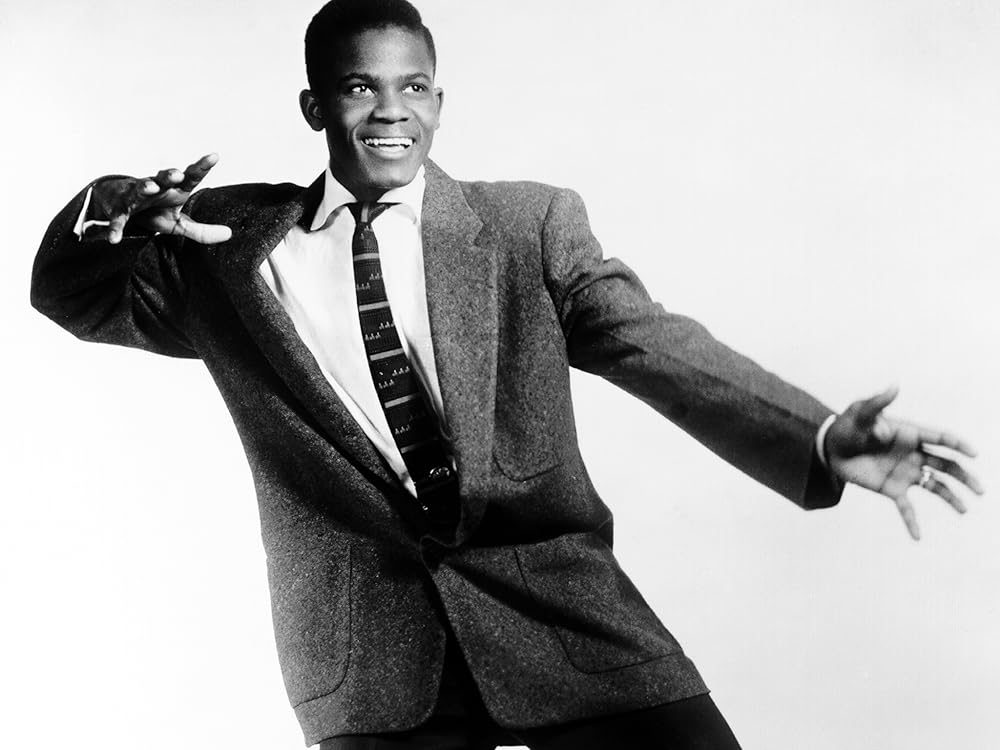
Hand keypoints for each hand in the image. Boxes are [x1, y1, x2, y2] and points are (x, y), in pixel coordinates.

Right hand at [89, 153, 232, 244]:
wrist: (121, 207)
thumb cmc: (155, 212)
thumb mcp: (180, 223)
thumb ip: (202, 231)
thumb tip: (229, 234)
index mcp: (174, 190)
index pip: (191, 176)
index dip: (202, 166)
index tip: (215, 156)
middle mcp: (156, 188)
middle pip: (164, 178)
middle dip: (169, 175)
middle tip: (178, 174)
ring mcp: (136, 196)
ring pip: (139, 189)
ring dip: (145, 187)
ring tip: (151, 187)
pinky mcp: (119, 209)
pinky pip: (118, 219)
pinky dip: (115, 227)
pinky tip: (114, 239)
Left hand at [825, 386, 983, 539]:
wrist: (831, 447)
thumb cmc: (848, 426)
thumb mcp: (861, 412)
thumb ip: (878, 403)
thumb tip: (894, 386)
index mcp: (911, 434)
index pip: (941, 439)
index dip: (958, 445)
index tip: (974, 454)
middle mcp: (914, 454)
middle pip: (946, 465)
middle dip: (964, 476)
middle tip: (979, 489)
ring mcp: (905, 473)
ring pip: (935, 486)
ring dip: (951, 497)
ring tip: (965, 509)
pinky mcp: (892, 489)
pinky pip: (906, 508)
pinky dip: (912, 522)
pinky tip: (917, 537)